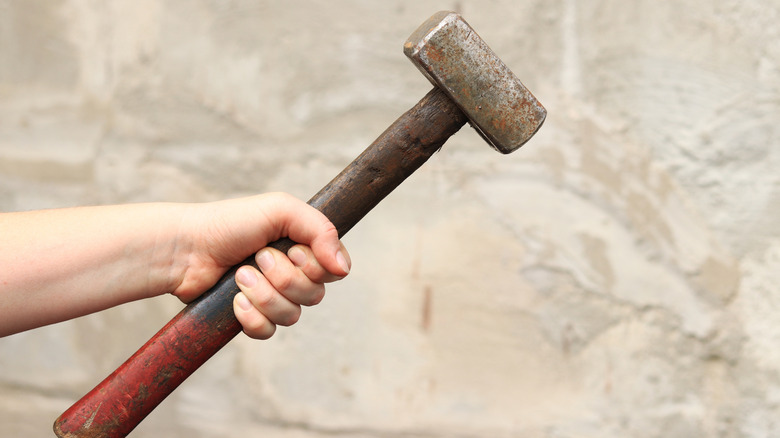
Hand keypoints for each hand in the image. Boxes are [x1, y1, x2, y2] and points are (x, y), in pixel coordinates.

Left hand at [172, 193, 350, 338]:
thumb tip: (344, 269)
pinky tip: (234, 300)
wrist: (186, 248)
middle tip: (257, 257)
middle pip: (314, 295)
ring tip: (240, 275)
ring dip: (263, 294)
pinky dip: (251, 316)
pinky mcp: (251, 318)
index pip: (334, 271)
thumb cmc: (231, 223)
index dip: (316, 266)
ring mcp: (272, 298)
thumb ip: (321, 230)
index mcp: (303, 249)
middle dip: (283, 277)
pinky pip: (268, 331)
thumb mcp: (281, 210)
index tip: (293, 251)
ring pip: (291, 315)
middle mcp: (292, 275)